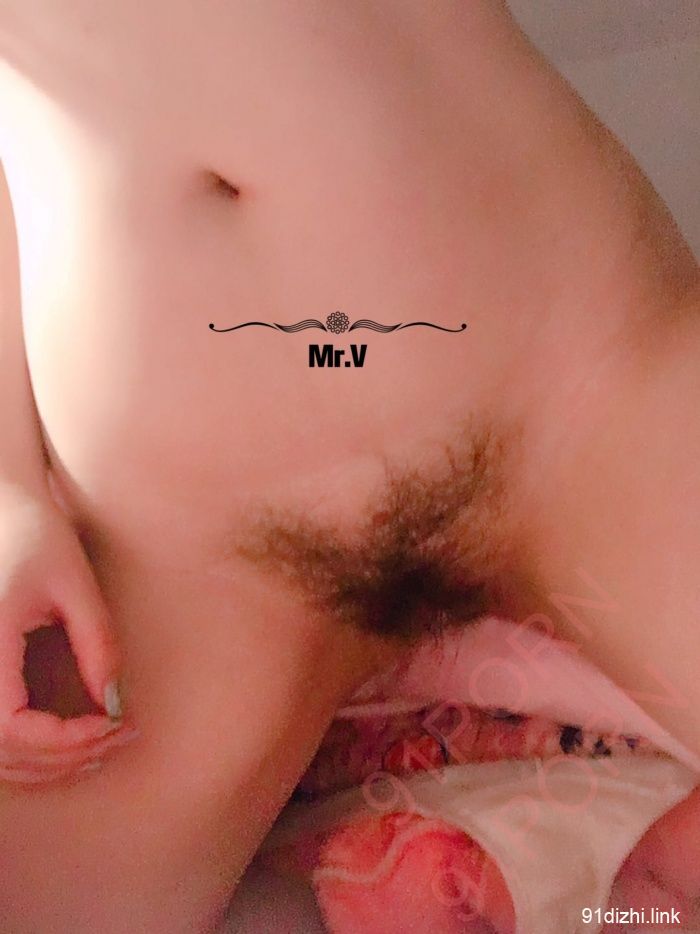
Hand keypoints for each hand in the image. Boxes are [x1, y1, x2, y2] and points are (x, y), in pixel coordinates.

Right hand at [0, 489, 135, 782]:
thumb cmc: (35, 535)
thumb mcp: (75, 585)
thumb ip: (97, 644)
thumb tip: (113, 707)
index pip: (10, 728)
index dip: (62, 741)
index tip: (113, 725)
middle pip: (2, 752)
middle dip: (64, 757)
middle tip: (119, 737)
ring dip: (46, 761)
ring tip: (102, 742)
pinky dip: (27, 749)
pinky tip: (70, 738)